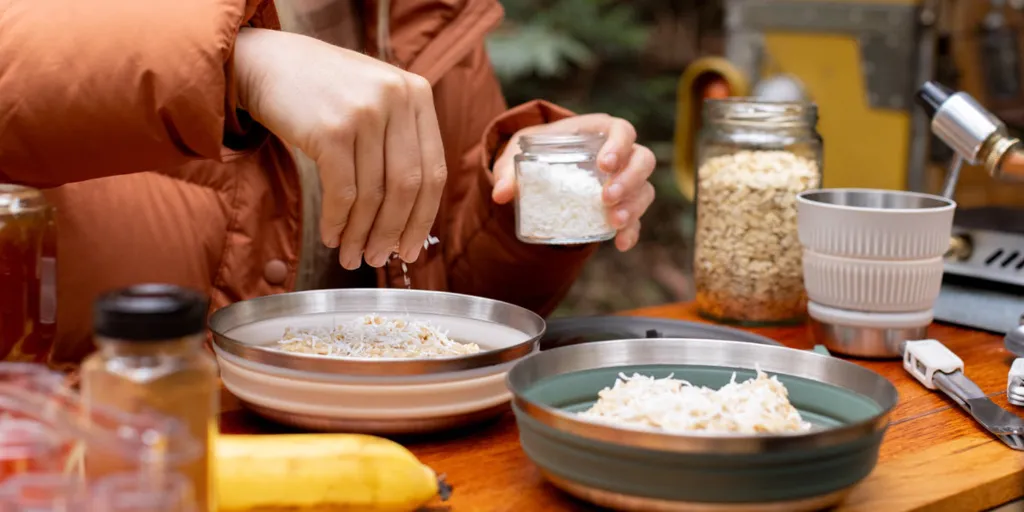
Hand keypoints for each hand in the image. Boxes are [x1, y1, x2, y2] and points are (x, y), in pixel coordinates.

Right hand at [232, 28, 446, 268]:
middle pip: (408, 187)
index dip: (424, 218)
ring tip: (353, 256)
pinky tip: (332, 236)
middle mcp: (396, 99)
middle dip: (393, 232)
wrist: (266, 63)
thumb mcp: (375, 101)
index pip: (434, 171)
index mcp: (418, 94)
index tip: (412, 249)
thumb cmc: (323, 93)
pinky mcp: (331, 129)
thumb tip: (410, 220)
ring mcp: (365, 112)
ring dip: (362, 234)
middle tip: (381, 260)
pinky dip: (338, 222)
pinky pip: (343, 192)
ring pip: (374, 195)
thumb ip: (399, 143)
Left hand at [492, 114, 655, 250]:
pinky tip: (621, 243)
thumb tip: (500, 194)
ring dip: (633, 206)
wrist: (540, 169)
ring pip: (645, 189)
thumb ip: (508, 171)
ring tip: (613, 221)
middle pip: (643, 160)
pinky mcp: (622, 205)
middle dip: (629, 180)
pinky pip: (637, 218)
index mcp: (598, 131)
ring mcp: (624, 180)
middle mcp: (619, 154)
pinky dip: (632, 231)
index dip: (619, 146)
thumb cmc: (535, 151)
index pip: (622, 130)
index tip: (604, 165)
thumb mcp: (517, 154)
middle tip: (606, 197)